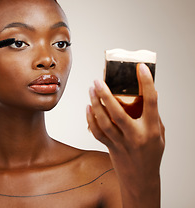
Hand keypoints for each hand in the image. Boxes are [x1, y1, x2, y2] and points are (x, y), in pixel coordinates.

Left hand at [87, 63, 164, 203]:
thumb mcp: (159, 134)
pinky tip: (88, 108)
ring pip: (104, 122)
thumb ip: (152, 115)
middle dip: (106, 95)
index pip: (151, 102)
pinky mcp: (110, 146)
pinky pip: (97, 132)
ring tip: (91, 90)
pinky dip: (90, 119)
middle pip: (118, 113)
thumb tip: (146, 93)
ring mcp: (121, 143)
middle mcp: (136, 136)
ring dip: (95, 105)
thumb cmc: (151, 153)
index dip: (147, 83)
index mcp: (151, 130)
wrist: (141, 179)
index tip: (140, 68)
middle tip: (98, 81)